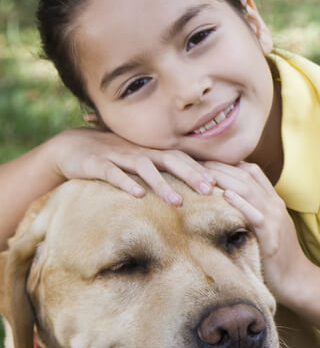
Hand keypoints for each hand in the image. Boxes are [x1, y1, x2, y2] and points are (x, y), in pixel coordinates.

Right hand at [48, 128, 214, 204]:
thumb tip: (191, 185)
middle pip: (169, 160)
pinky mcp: (97, 164)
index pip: (181, 158)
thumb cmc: (113, 158)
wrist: (71, 146)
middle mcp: (138, 151)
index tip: (219, 184)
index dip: (200, 169)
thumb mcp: (139, 162)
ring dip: (162, 184)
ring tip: (178, 202)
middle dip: (191, 175)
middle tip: (209, 192)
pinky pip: (113, 173)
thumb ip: (162, 170)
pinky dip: (126, 183)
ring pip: (144, 167)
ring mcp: (118, 156)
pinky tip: (138, 195)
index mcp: (151, 151)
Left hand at [205, 161, 309, 301]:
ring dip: (225, 178)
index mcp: (273, 201)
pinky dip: (241, 203)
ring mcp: (275, 218)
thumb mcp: (265, 228)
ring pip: (249, 189)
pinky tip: (225, 195)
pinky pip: (256, 214)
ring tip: (203, 172)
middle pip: (246, 175)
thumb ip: (251, 212)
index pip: (251, 171)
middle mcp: (275, 204)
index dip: (228, 163)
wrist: (295, 279)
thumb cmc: (276, 257)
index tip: (204, 160)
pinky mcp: (271, 235)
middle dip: (220, 166)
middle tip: (195, 160)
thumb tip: (223, 205)